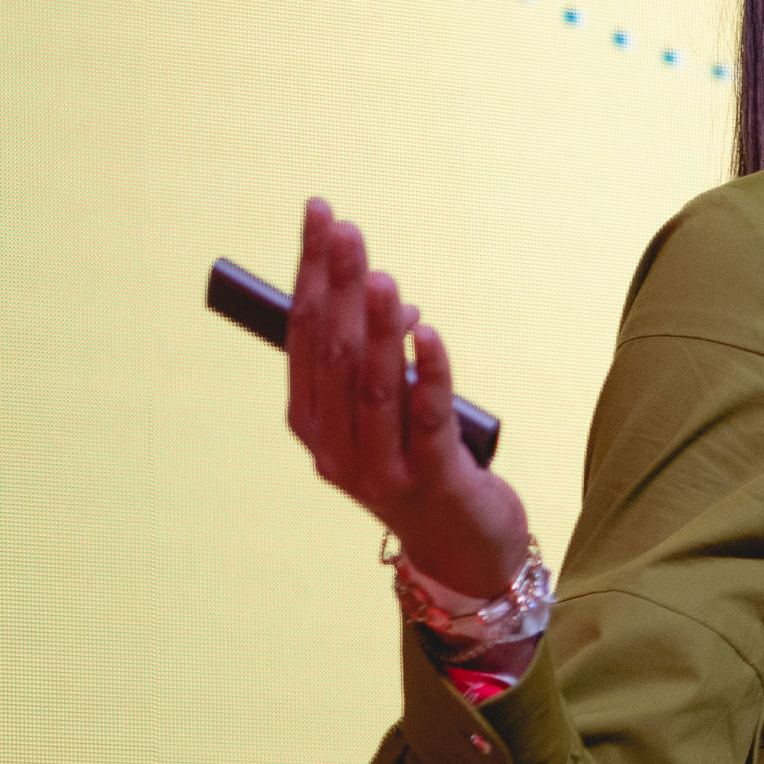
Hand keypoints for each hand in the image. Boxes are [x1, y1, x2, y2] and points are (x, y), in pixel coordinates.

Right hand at [284, 198, 533, 602]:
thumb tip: (386, 296)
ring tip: (382, 275)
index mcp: (312, 422)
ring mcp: (379, 468)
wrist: (461, 548)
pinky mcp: (431, 479)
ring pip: (371, 385)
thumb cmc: (419, 464)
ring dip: (376, 326)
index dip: (309, 273)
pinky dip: (427, 371)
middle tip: (346, 228)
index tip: (319, 215)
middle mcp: (334, 447)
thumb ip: (374, 361)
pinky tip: (426, 332)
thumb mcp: (384, 412)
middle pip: (331, 352)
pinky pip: (426, 418)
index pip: (302, 334)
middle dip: (336, 285)